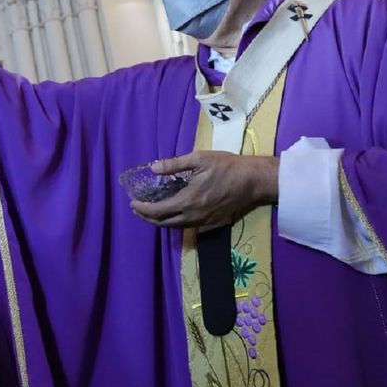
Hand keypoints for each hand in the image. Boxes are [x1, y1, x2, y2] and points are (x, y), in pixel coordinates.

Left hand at [130, 152, 278, 228]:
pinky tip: (173, 214)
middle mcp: (193, 216)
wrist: (253, 181)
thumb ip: (174, 164)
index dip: (142, 209)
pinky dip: (175, 223)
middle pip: (164, 223)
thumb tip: (153, 168)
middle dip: (148, 218)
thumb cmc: (226, 166)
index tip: (132, 203)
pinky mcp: (212, 224)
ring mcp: (204, 222)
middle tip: (138, 209)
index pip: (157, 211)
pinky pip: (188, 227)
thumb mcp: (199, 159)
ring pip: (176, 227)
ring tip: (152, 212)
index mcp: (187, 200)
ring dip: (161, 222)